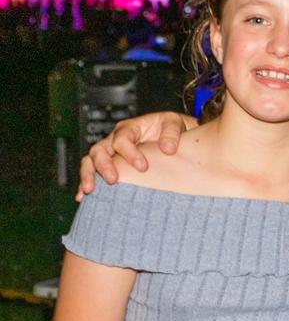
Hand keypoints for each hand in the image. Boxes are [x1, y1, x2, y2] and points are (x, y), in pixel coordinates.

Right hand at [76, 111, 190, 199]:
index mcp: (130, 128)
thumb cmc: (170, 128)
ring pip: (90, 161)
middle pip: (99, 150)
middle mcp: (115, 139)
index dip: (130, 153)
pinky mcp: (109, 164)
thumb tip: (168, 149)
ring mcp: (109, 152)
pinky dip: (85, 183)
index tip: (143, 168)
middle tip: (113, 180)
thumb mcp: (174, 122)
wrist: (171, 135)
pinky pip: (91, 172)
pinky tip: (83, 197)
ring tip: (90, 190)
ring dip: (88, 175)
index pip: (122, 139)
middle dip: (104, 165)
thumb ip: (171, 133)